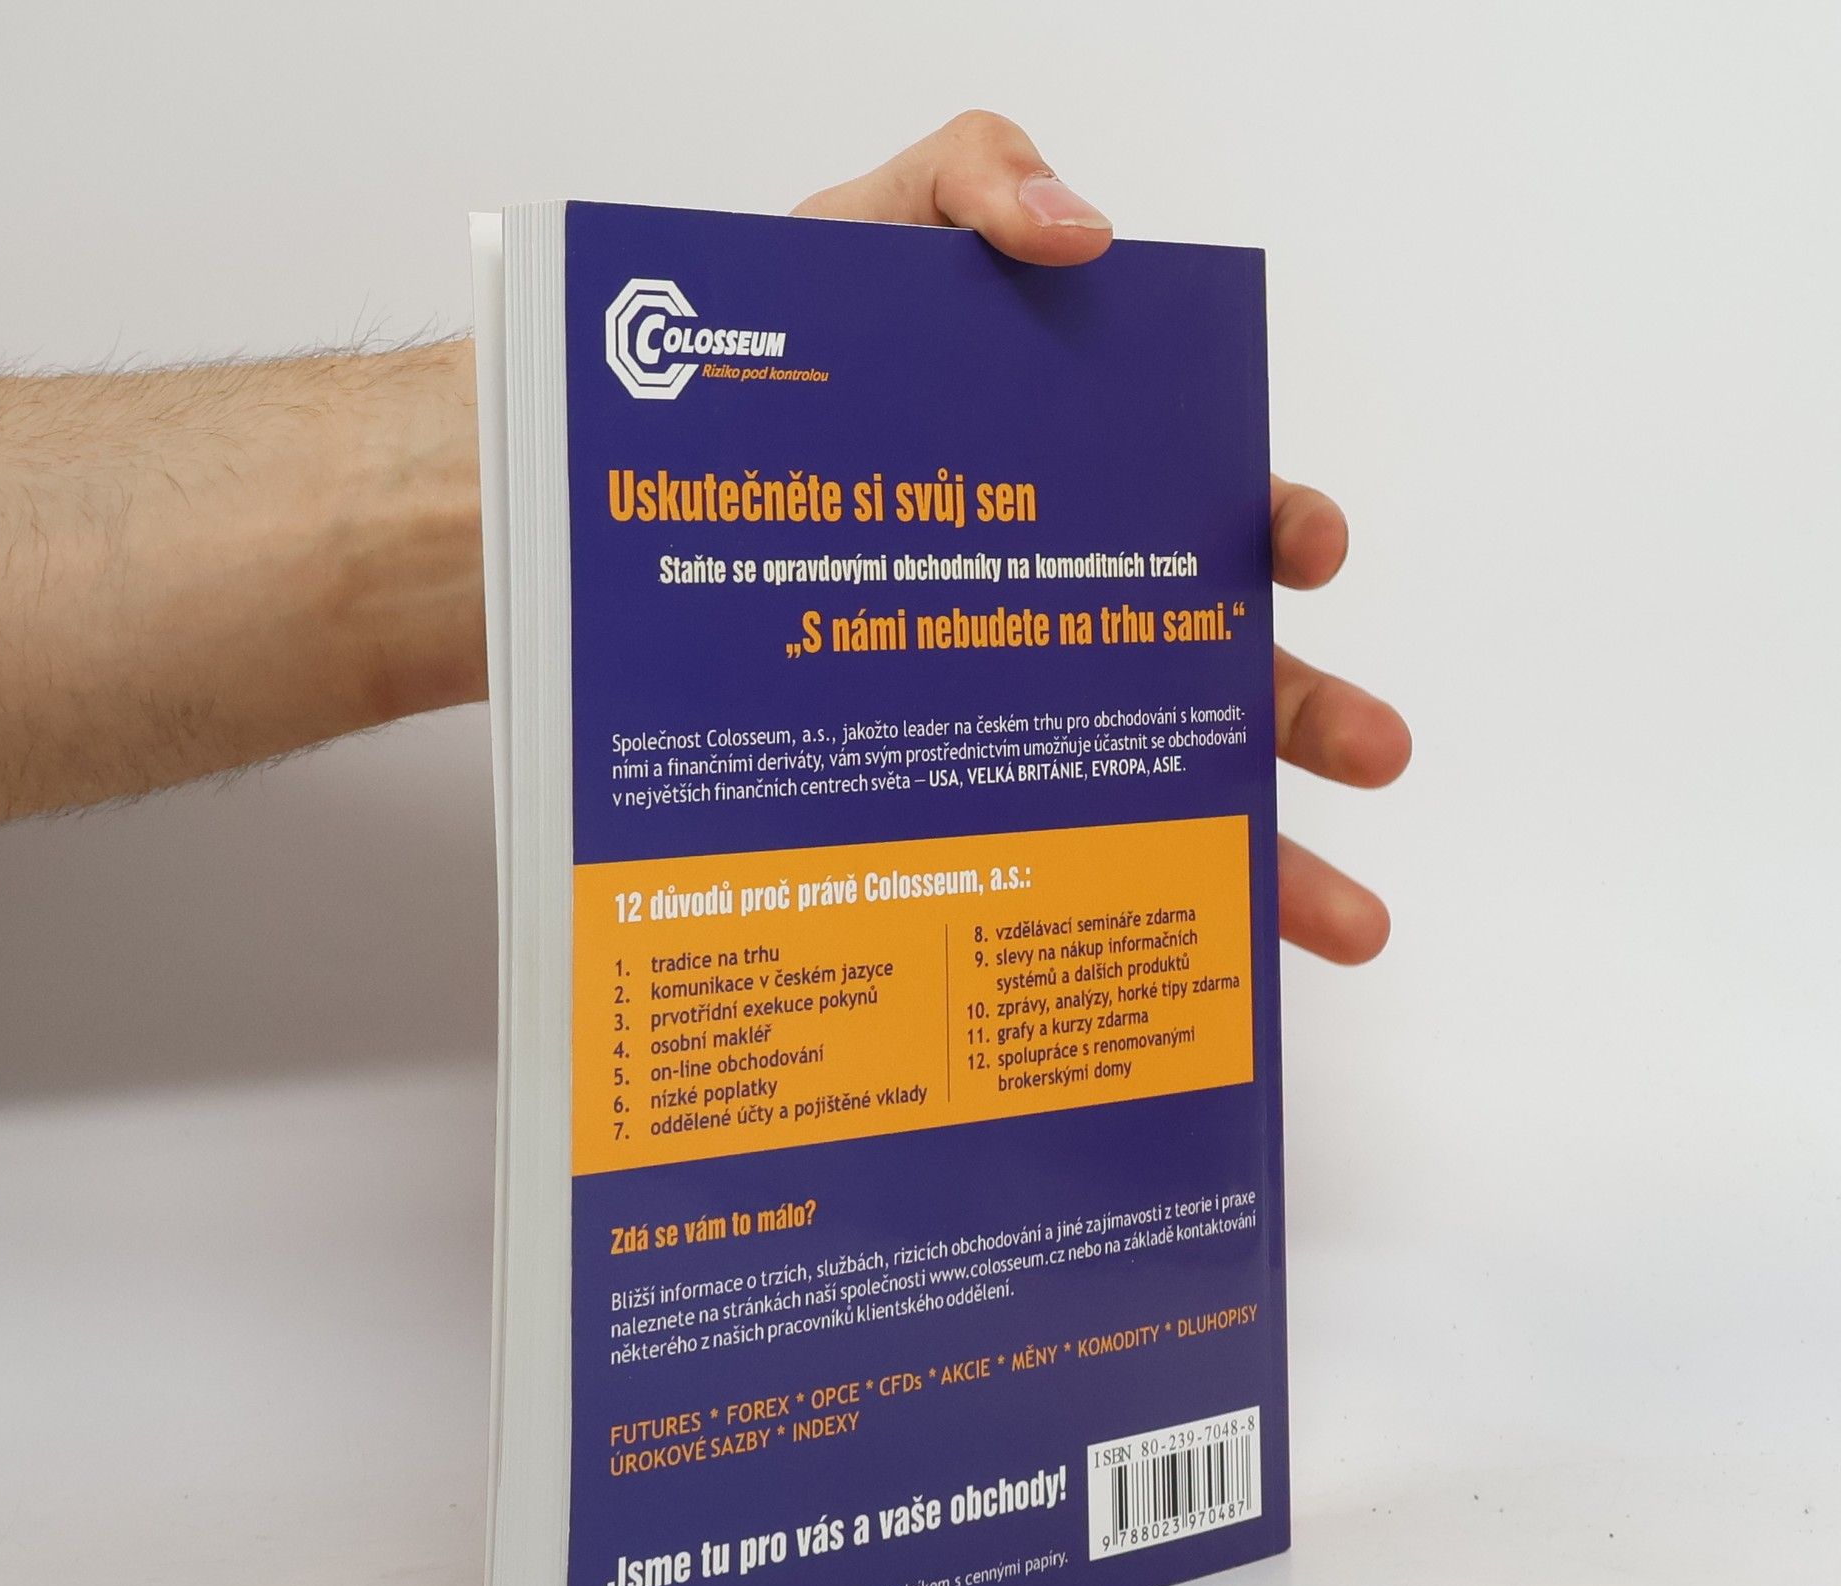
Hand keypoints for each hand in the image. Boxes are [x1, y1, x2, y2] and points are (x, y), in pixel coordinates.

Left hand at [795, 112, 1411, 963]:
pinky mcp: (951, 779)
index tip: (1301, 554)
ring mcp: (1020, 706)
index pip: (1213, 517)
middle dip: (1310, 717)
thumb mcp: (868, 235)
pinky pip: (1049, 856)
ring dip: (1262, 857)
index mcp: (1090, 491)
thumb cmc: (769, 363)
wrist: (648, 478)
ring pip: (1165, 791)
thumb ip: (976, 183)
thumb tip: (1088, 232)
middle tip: (1373, 753)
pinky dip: (1112, 910)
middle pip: (1223, 673)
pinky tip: (1153, 966)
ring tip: (1336, 922)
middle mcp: (1077, 612)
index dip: (1274, 531)